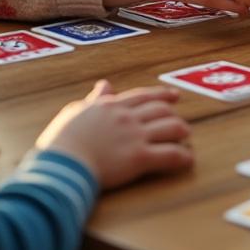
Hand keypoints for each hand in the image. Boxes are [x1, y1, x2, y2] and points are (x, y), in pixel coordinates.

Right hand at [37, 80, 192, 189]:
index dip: (162, 95)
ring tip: (185, 138)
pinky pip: (170, 154)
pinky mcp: (139, 157)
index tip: (175, 96)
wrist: (62, 165)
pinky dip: (183, 157)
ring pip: (171, 127)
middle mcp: (127, 117)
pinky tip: (188, 160)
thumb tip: (103, 85)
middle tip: (181, 123)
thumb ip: (93, 100)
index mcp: (111, 106)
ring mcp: (135, 136)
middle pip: (161, 110)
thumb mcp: (75, 113)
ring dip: (182, 132)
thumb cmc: (61, 142)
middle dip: (174, 115)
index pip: (143, 96)